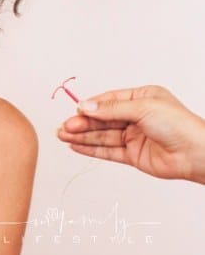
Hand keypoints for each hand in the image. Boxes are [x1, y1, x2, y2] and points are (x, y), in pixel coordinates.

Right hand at [57, 85, 204, 183]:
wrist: (197, 154)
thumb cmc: (180, 125)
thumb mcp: (142, 108)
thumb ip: (111, 109)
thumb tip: (86, 107)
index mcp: (141, 98)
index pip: (108, 101)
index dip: (91, 107)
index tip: (76, 111)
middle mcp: (137, 117)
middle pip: (102, 119)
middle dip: (82, 123)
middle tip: (65, 127)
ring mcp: (134, 136)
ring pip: (102, 135)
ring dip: (82, 136)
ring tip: (63, 136)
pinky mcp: (133, 155)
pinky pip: (108, 151)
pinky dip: (91, 149)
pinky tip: (76, 146)